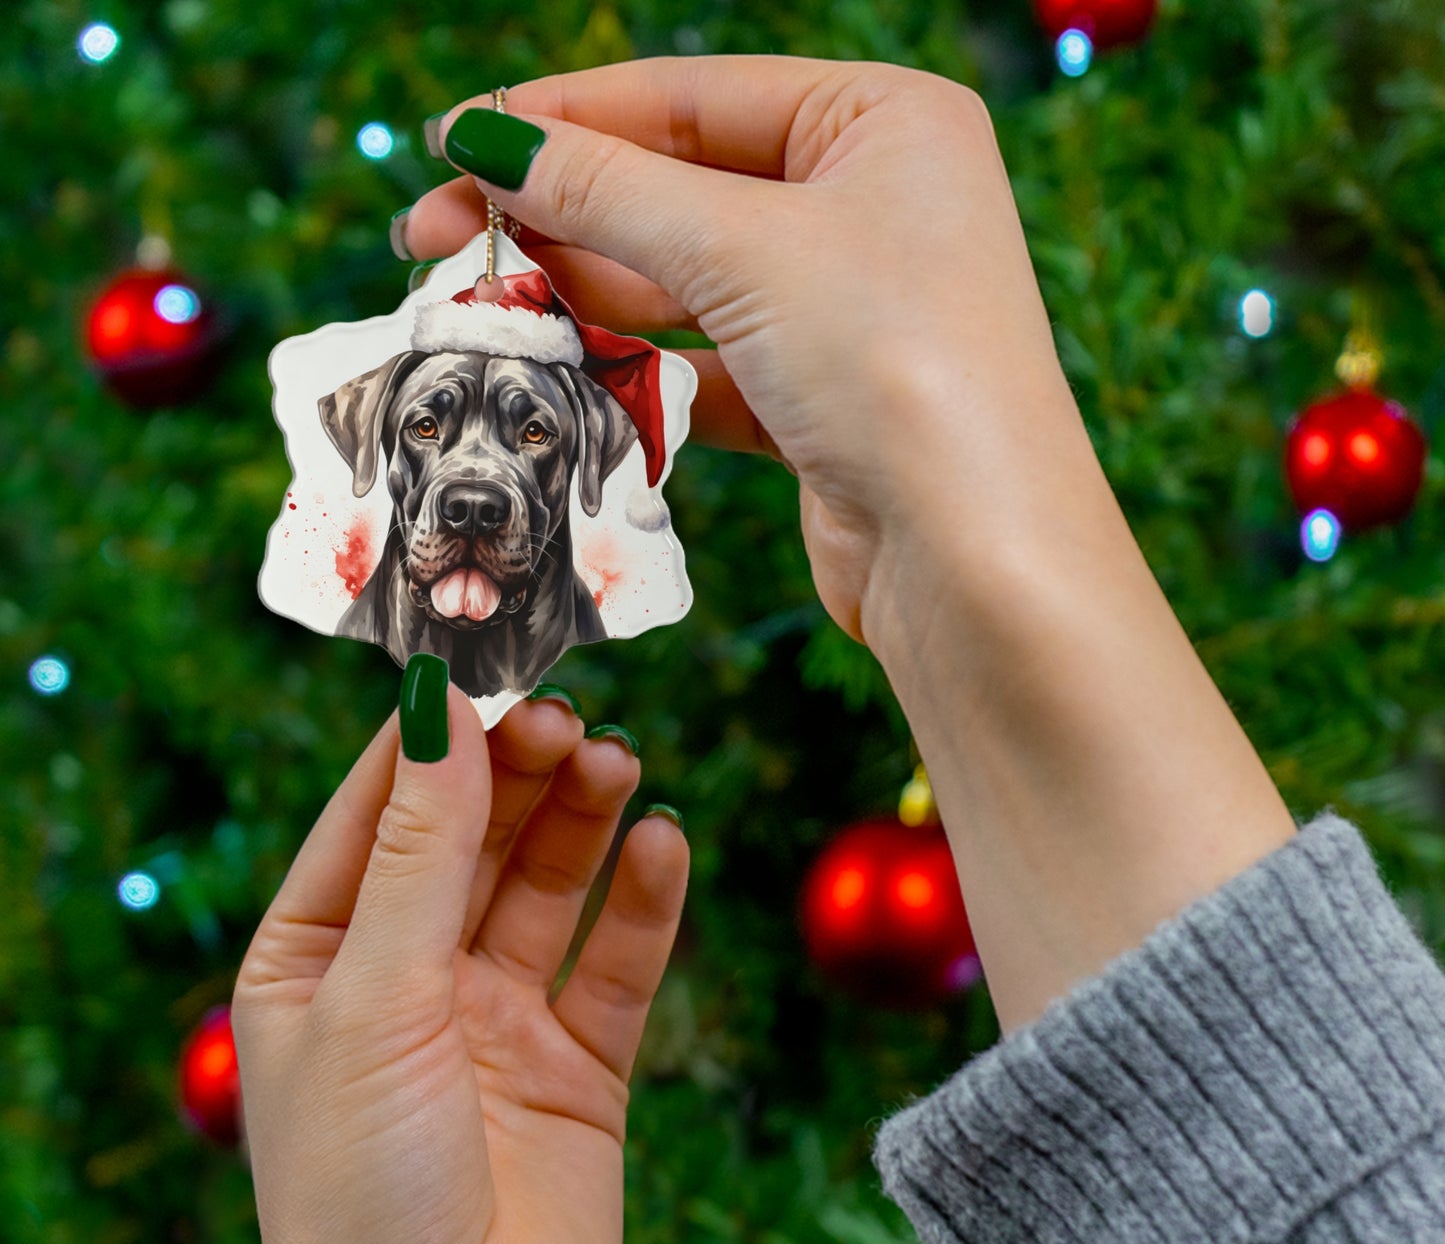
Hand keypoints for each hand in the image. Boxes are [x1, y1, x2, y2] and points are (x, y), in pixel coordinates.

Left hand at [233, 690, 687, 1243]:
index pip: (376, 812)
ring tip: (621, 762)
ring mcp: (497, 1023)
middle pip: (473, 838)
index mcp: (317, 960)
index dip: (431, 740)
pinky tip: (665, 844)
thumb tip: (435, 710)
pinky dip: (644, 901)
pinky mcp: (579, 1068)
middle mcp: (408, 981)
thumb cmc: (362, 1200)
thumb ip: (418, 853)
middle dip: (519, 773)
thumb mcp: (374, 1000)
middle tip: (570, 718)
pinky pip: (617, 962)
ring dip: (584, 820)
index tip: (487, 668)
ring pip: (549, 886)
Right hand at [402, 57, 1094, 645]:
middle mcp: (870, 205)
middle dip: (556, 213)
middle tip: (431, 237)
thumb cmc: (895, 365)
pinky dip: (637, 370)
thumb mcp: (743, 249)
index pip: (690, 97)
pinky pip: (705, 365)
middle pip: (678, 188)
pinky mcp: (819, 402)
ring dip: (583, 294)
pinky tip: (562, 372)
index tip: (453, 142)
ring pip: (684, 283)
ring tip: (479, 306)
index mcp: (882, 121)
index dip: (563, 118)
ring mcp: (845, 308)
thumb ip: (608, 189)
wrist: (974, 558)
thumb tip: (486, 140)